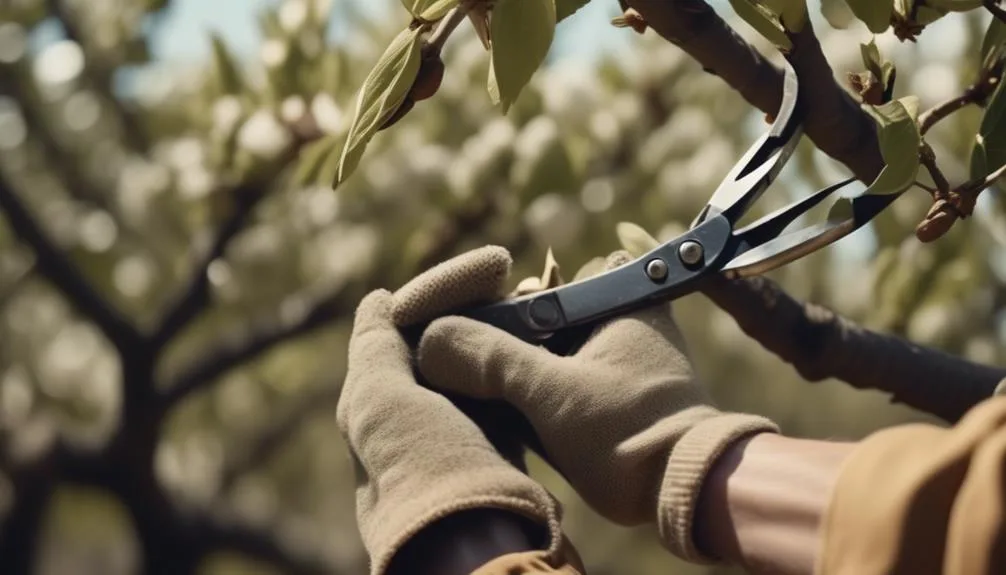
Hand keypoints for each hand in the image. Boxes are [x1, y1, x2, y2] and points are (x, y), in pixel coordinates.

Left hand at [336, 290, 559, 573]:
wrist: (475, 539)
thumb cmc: (420, 465)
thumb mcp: (378, 398)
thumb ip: (373, 348)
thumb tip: (376, 301)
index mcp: (377, 412)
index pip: (400, 339)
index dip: (431, 302)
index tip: (477, 272)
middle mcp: (412, 428)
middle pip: (439, 353)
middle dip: (467, 315)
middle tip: (504, 281)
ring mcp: (457, 444)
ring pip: (474, 374)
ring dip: (495, 340)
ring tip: (527, 305)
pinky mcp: (499, 458)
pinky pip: (504, 401)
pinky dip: (515, 372)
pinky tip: (536, 349)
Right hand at [416, 252, 778, 561]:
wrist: (683, 493)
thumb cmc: (629, 434)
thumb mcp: (550, 392)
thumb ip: (491, 359)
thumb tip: (433, 337)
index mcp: (619, 298)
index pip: (540, 284)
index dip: (496, 306)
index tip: (462, 334)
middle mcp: (621, 320)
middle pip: (538, 322)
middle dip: (501, 345)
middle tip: (461, 367)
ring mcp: (617, 360)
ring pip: (545, 355)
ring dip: (513, 374)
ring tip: (475, 391)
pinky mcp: (612, 396)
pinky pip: (559, 383)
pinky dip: (530, 396)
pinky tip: (500, 415)